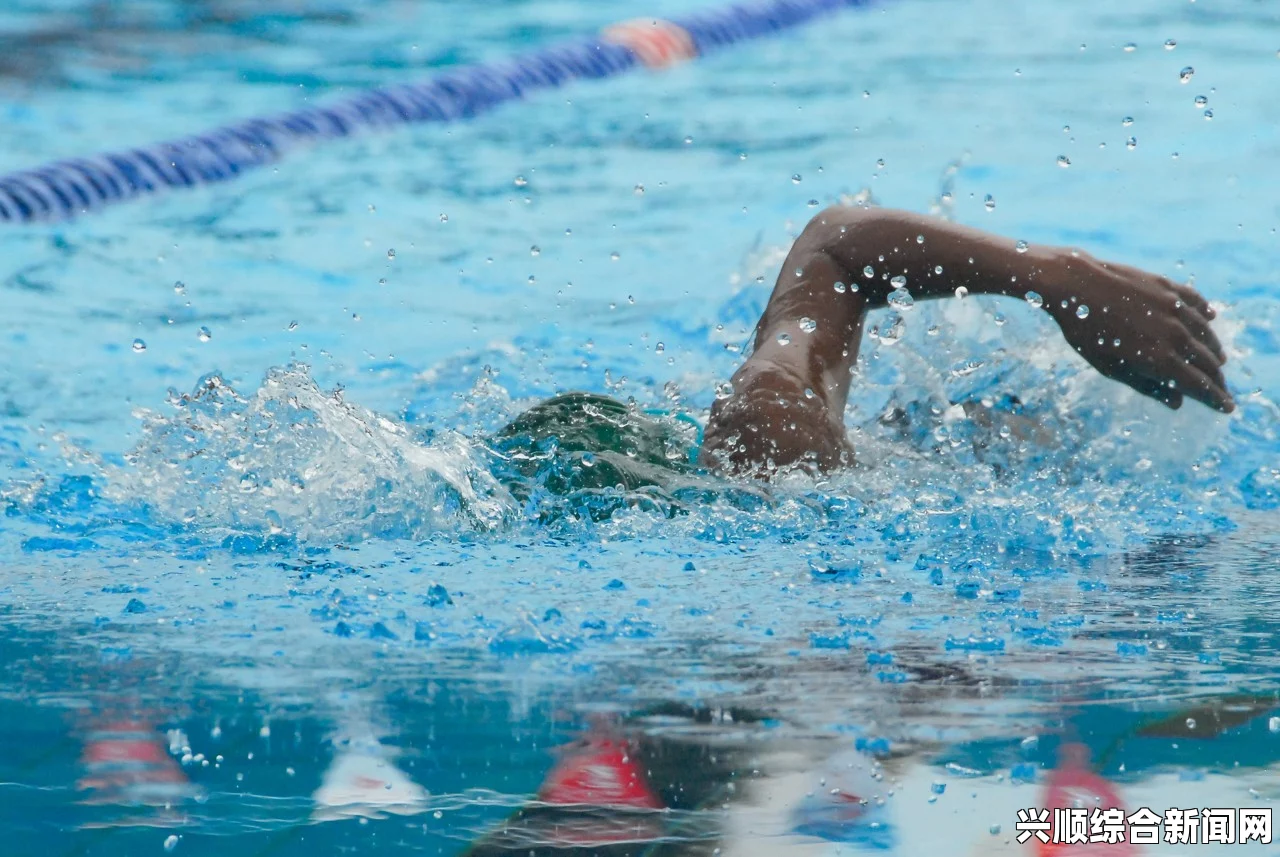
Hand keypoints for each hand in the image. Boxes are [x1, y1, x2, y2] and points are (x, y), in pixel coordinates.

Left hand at [1041, 249, 1231, 411]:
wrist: (1076, 286)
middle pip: (1207, 362)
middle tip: (1222, 389)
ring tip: (1218, 360)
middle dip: (1217, 379)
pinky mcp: (1168, 287)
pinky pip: (1195, 302)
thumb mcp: (1111, 367)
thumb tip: (1177, 403)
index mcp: (1160, 359)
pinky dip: (1205, 313)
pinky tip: (1211, 318)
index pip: (1199, 385)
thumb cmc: (1087, 332)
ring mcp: (1174, 308)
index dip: (1216, 398)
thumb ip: (1146, 385)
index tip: (1227, 407)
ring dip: (1214, 350)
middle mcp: (1174, 334)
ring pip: (1206, 334)